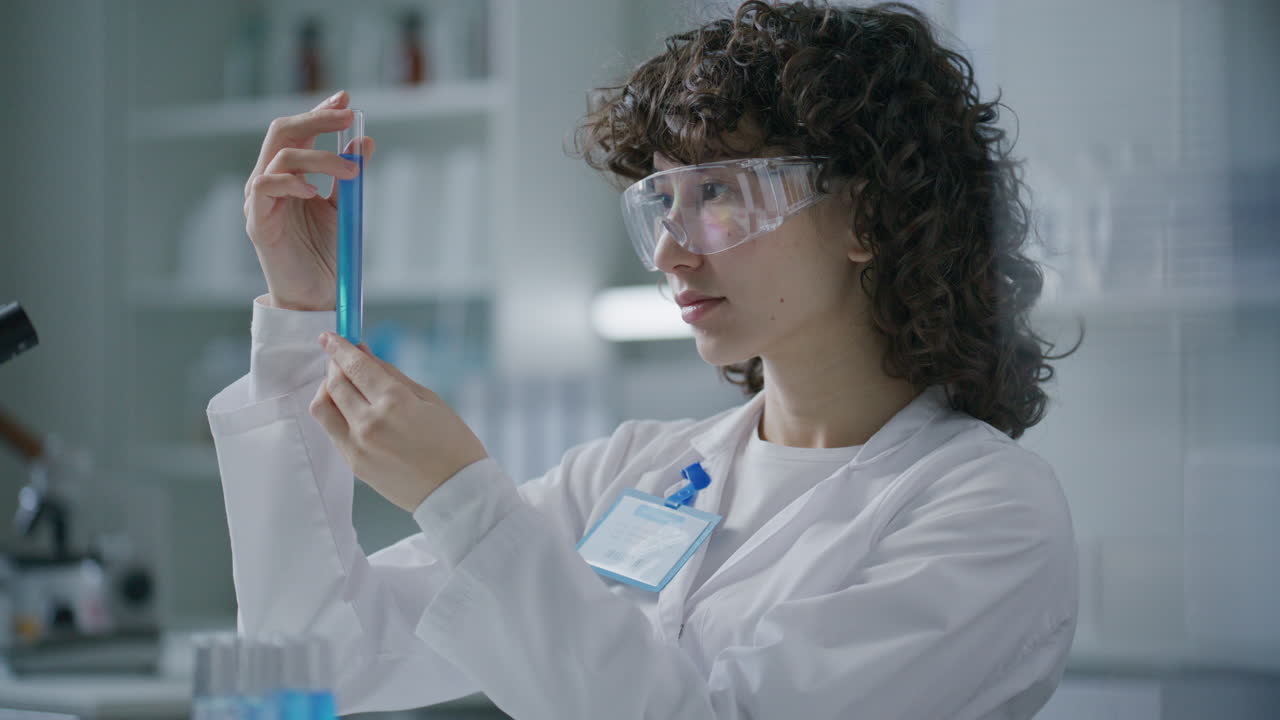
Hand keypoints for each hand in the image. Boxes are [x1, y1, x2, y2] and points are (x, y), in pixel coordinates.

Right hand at [244, 89, 376, 310]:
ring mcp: (260, 200)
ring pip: (281, 157)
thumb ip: (349, 175)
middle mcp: (269, 181)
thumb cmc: (325, 254)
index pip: (297, 130)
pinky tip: (314, 190)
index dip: (319, 111)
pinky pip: (265, 187)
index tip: (345, 99)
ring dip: (320, 157)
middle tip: (348, 116)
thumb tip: (366, 141)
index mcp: (288, 174)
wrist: (316, 296)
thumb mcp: (345, 208)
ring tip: (351, 171)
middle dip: (316, 119)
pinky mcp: (257, 222)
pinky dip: (291, 181)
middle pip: (282, 131)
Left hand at [309, 332, 488, 511]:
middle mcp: (370, 422)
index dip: (339, 346)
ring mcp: (357, 445)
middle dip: (334, 364)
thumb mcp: (429, 399)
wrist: (456, 492)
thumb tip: (364, 353)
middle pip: (334, 383)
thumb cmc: (453, 443)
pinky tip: (350, 409)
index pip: (354, 365)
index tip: (330, 336)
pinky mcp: (353, 463)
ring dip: (327, 390)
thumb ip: (392, 374)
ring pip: (322, 407)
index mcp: (394, 402)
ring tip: (343, 385)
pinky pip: (331, 430)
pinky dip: (335, 413)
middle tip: (341, 358)